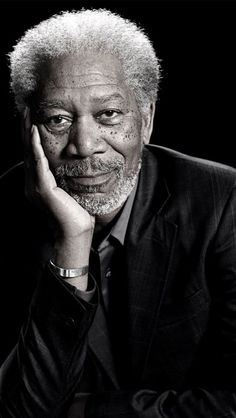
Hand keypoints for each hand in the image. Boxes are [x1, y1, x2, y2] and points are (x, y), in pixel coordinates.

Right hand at [22, 108, 94, 287]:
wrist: (75, 235)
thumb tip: (73, 165)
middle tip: (25, 108)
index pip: (33, 155)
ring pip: (29, 154)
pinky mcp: (43, 189)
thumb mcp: (69, 192)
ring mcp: (35, 187)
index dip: (30, 137)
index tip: (32, 118)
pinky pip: (39, 163)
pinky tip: (35, 132)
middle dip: (25, 129)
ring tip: (27, 114)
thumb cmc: (76, 215)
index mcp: (37, 185)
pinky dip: (36, 146)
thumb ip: (65, 178)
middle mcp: (32, 184)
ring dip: (28, 132)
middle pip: (27, 151)